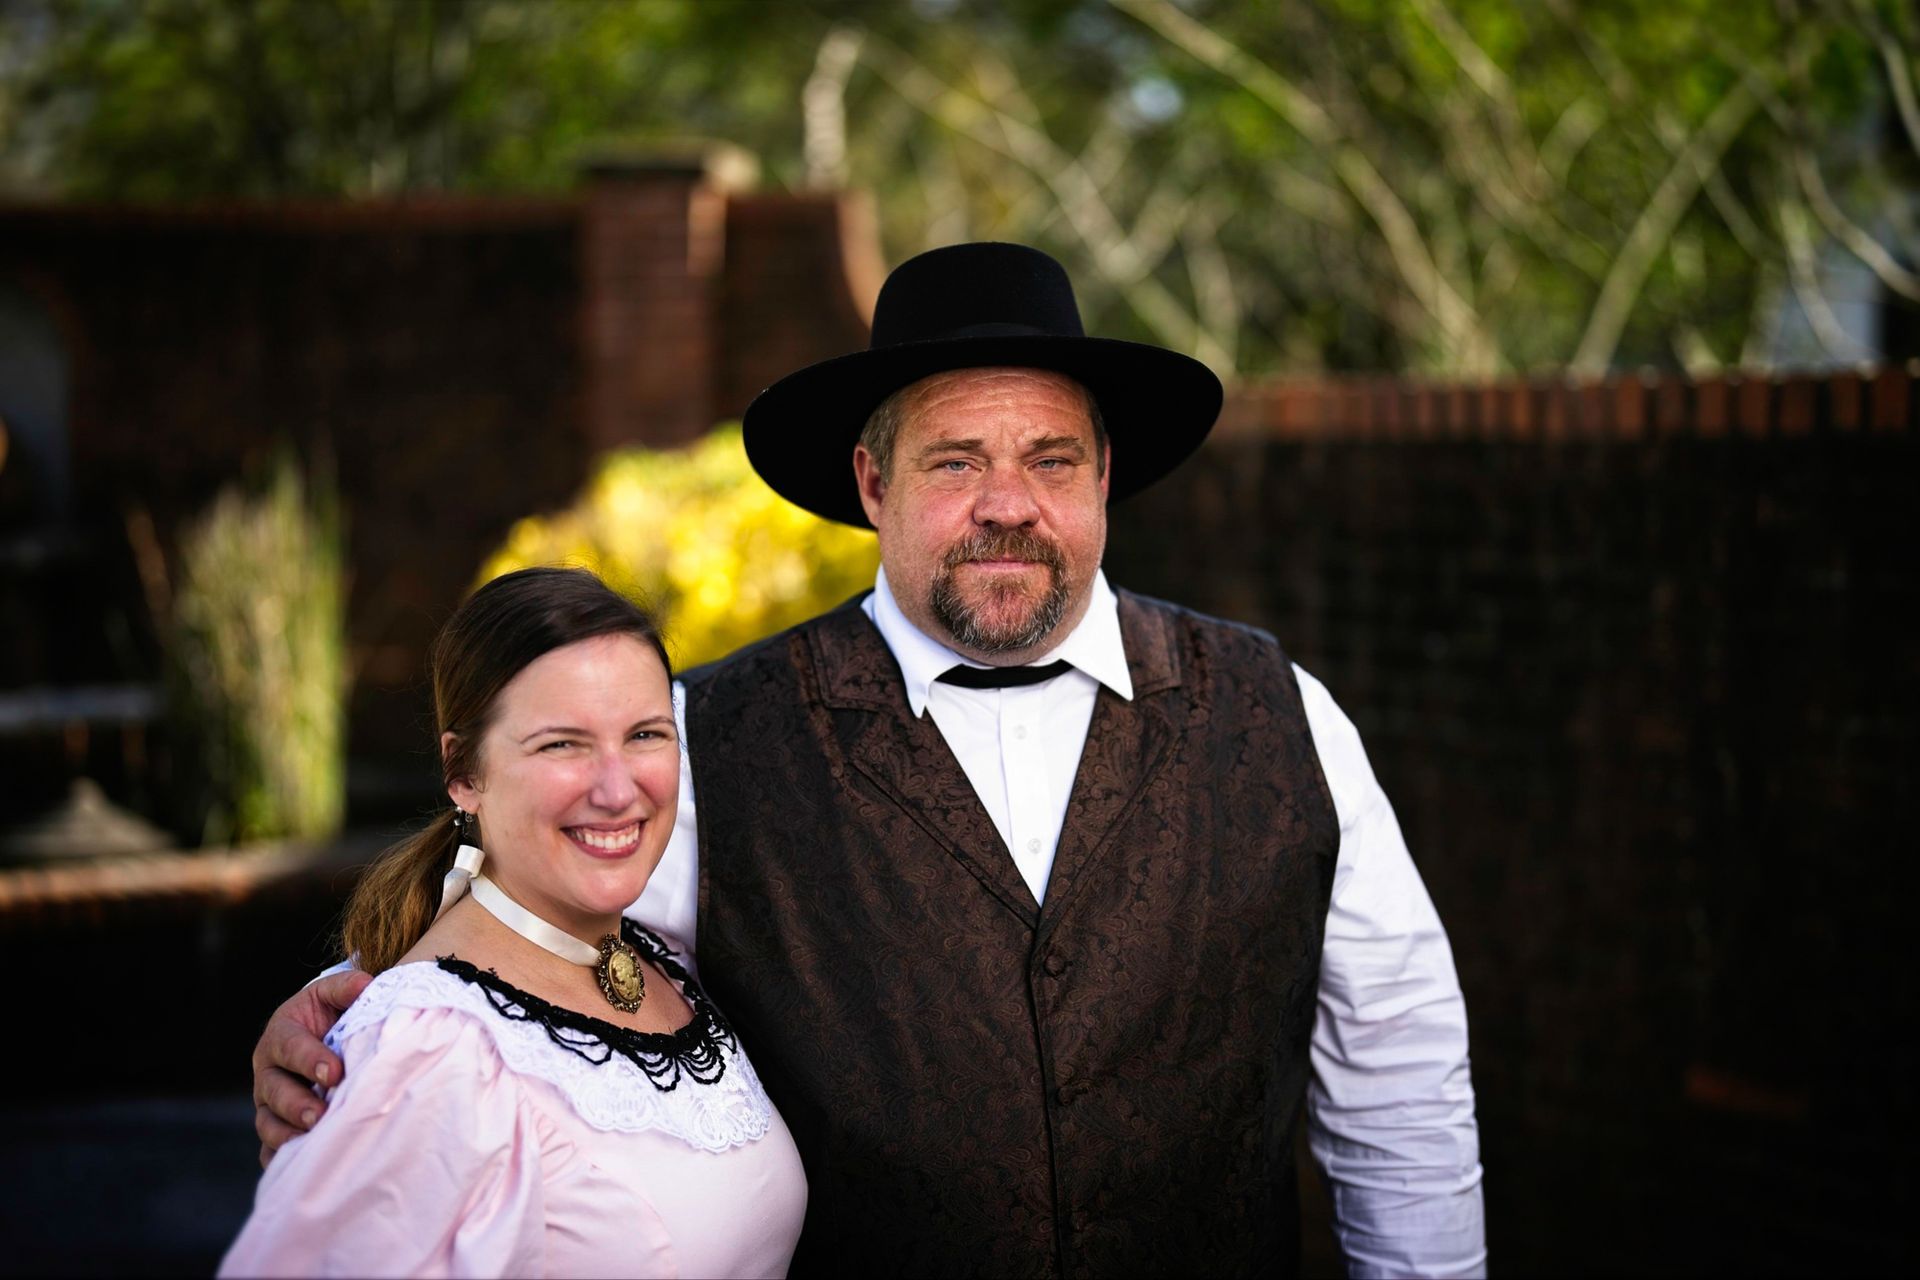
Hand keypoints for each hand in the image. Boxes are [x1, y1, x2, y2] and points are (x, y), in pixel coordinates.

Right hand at [251, 968, 372, 1167]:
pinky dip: (280, 1159)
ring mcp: (268, 1103)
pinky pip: (270, 1148)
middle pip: (273, 1091)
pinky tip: (299, 1168)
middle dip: (296, 1104)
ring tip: (312, 1141)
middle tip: (320, 1114)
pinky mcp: (275, 1126)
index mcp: (281, 1036)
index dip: (310, 1060)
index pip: (290, 1047)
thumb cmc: (331, 1014)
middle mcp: (268, 1071)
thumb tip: (366, 983)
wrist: (323, 1035)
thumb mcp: (335, 994)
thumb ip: (347, 987)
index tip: (335, 1072)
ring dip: (288, 1134)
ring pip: (267, 1123)